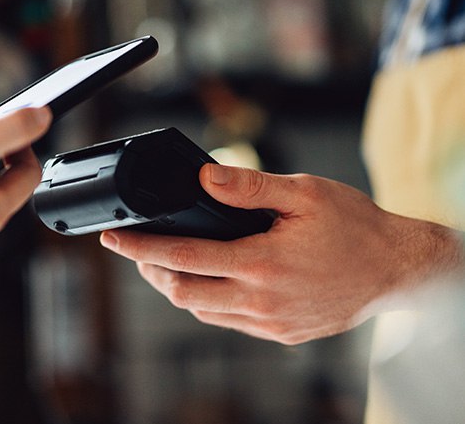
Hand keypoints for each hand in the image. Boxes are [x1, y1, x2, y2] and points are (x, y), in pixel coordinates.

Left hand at [100, 163, 462, 344]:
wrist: (397, 270)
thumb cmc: (355, 228)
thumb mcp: (305, 193)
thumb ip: (250, 187)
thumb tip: (204, 178)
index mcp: (262, 263)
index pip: (182, 257)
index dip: (140, 248)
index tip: (114, 238)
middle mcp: (261, 300)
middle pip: (181, 293)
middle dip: (149, 272)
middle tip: (134, 251)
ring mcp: (270, 322)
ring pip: (202, 311)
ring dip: (176, 288)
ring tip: (164, 263)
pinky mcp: (280, 334)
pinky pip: (228, 322)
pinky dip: (207, 301)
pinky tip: (206, 280)